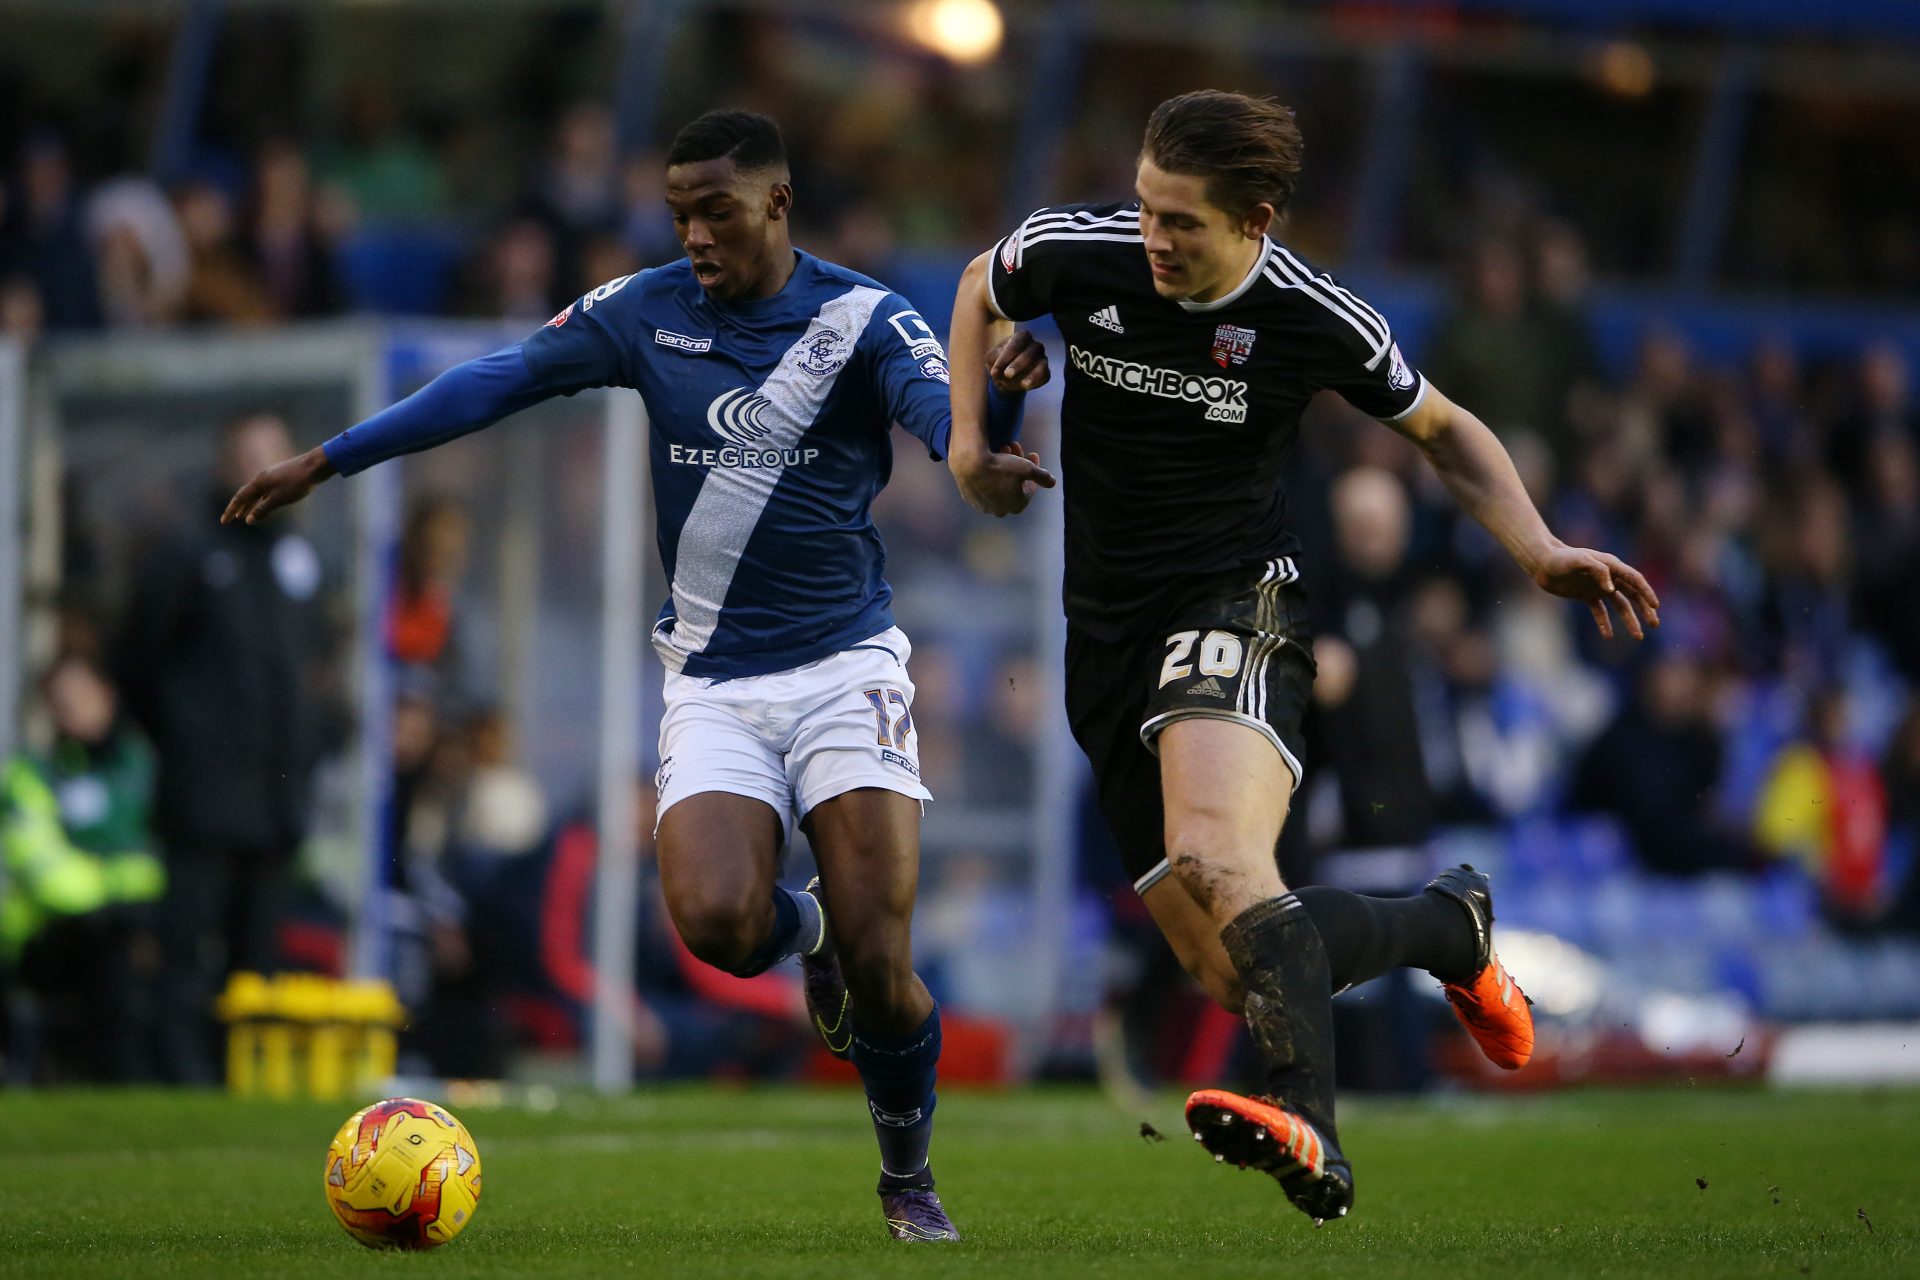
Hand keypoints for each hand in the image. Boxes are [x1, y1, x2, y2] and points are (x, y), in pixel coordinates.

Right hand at [220, 446, 335, 524]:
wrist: (314, 467)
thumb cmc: (297, 483)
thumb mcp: (278, 499)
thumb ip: (262, 509)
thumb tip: (249, 519)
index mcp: (259, 482)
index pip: (240, 498)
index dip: (231, 510)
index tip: (224, 521)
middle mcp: (262, 478)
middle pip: (246, 495)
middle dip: (237, 508)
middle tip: (230, 519)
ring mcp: (272, 478)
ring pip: (257, 494)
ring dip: (250, 506)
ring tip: (244, 517)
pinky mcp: (282, 479)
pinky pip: (267, 492)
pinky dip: (262, 502)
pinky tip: (263, 507)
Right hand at [950, 441, 1055, 516]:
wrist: (969, 464)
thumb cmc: (1001, 467)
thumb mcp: (1027, 468)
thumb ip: (1042, 476)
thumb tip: (1052, 482)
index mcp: (1016, 506)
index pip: (1030, 486)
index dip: (1034, 469)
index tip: (1033, 454)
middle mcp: (1000, 510)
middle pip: (1014, 484)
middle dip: (1018, 464)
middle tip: (1017, 448)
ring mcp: (983, 506)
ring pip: (998, 483)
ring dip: (1004, 466)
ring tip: (1003, 448)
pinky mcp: (969, 498)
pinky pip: (984, 485)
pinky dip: (989, 473)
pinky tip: (990, 459)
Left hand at [986, 329, 1049, 392]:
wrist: (1006, 375)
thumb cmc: (999, 361)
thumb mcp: (991, 358)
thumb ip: (993, 359)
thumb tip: (996, 371)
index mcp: (1021, 337)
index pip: (1016, 344)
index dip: (1006, 357)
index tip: (995, 371)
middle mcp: (1035, 345)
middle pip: (1030, 353)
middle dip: (1018, 364)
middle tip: (1007, 374)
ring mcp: (1042, 358)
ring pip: (1041, 364)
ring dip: (1033, 375)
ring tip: (1023, 384)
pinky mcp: (1046, 372)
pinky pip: (1045, 375)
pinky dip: (1037, 381)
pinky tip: (1026, 386)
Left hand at [1530, 543, 1660, 639]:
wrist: (1543, 564)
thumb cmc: (1562, 558)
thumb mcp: (1580, 560)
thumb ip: (1598, 570)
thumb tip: (1611, 589)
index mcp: (1612, 566)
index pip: (1635, 580)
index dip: (1647, 592)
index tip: (1655, 607)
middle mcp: (1609, 577)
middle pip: (1633, 595)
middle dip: (1645, 610)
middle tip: (1655, 624)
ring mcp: (1599, 587)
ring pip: (1620, 606)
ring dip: (1629, 620)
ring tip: (1638, 637)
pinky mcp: (1587, 596)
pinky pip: (1600, 612)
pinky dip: (1604, 623)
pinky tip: (1608, 636)